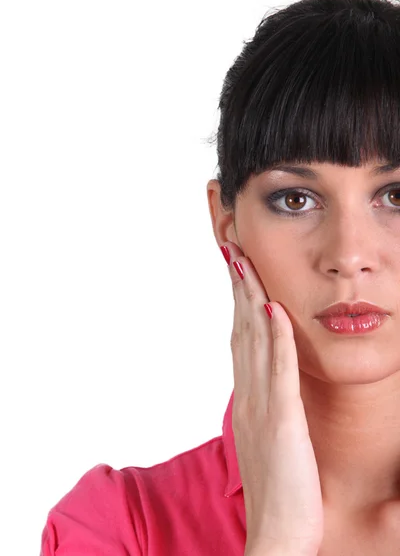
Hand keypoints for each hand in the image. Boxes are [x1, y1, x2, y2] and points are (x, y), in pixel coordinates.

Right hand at [221, 241, 323, 555]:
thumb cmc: (277, 486)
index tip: (237, 269)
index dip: (238, 301)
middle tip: (233, 250)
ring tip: (246, 263)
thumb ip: (264, 402)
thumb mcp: (266, 436)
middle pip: (241, 330)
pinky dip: (276, 340)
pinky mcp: (282, 423)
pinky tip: (275, 310)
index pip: (240, 338)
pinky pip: (279, 374)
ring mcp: (263, 408)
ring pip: (254, 342)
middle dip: (238, 287)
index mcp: (247, 398)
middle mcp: (249, 396)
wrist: (275, 534)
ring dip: (251, 299)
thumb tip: (264, 376)